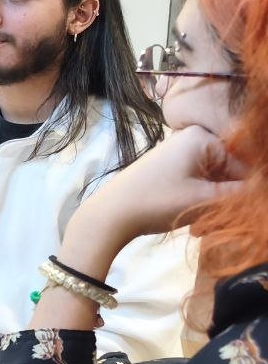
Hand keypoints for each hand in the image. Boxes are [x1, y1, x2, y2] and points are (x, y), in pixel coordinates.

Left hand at [71, 125, 246, 254]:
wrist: (110, 214)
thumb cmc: (158, 202)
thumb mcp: (204, 199)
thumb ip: (238, 193)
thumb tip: (259, 190)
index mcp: (201, 138)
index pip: (242, 164)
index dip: (247, 189)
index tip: (244, 210)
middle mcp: (189, 139)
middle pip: (225, 171)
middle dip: (225, 198)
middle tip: (219, 221)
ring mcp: (176, 153)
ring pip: (210, 181)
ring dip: (211, 204)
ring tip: (201, 225)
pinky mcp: (166, 169)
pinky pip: (194, 184)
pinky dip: (196, 202)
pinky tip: (193, 223)